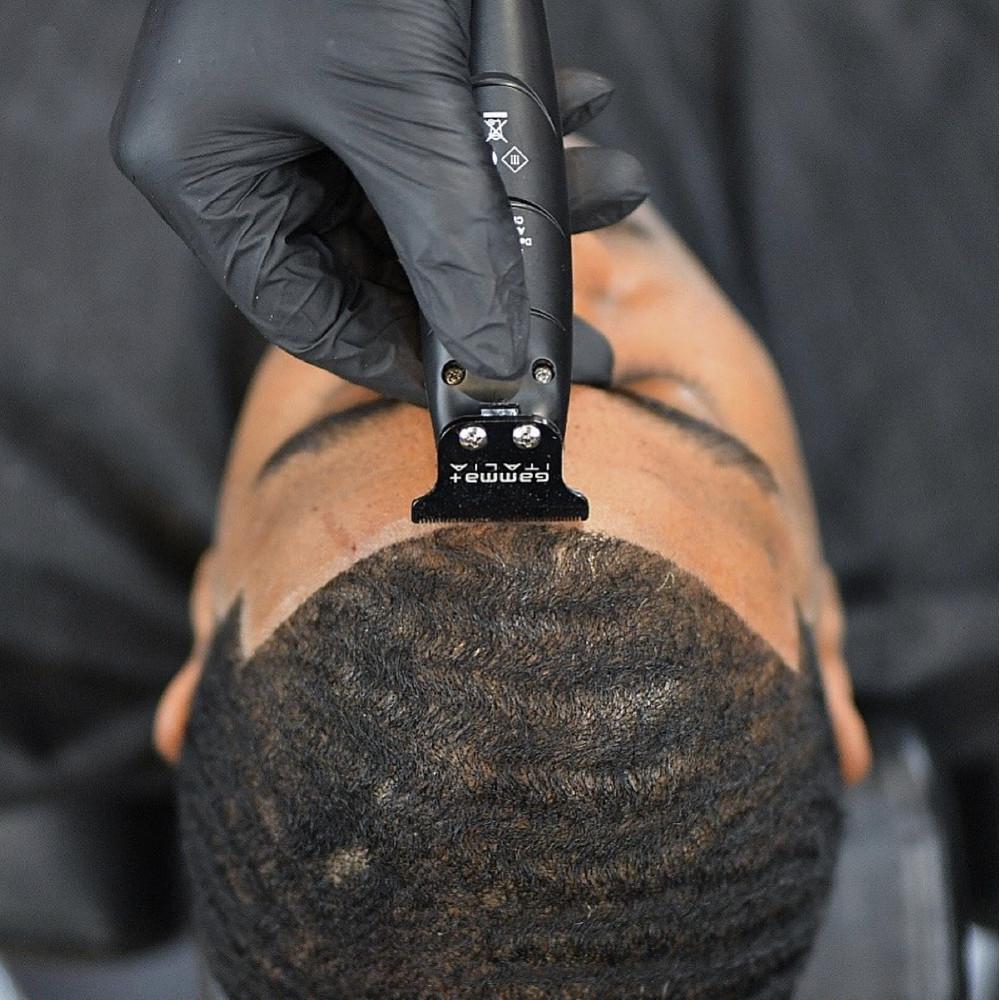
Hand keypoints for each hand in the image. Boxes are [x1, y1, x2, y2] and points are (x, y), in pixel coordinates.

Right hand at [111, 0, 646, 403]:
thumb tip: (495, 358)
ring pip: (424, 198)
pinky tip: (584, 112)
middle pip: (379, 263)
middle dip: (492, 272)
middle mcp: (245, 149)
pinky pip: (439, 132)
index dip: (403, 360)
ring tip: (616, 184)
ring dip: (527, 192)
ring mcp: (302, 106)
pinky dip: (514, 127)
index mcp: (208, 172)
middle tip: (580, 317)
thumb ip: (451, 240)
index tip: (486, 385)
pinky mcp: (359, 66)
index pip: (309, 314)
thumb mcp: (405, 106)